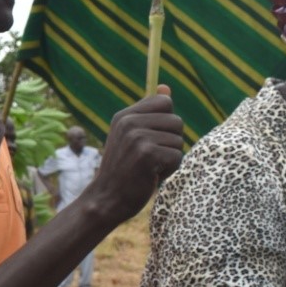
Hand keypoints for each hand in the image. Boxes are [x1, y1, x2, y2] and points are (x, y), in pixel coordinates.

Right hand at [86, 86, 182, 222]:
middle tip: (149, 158)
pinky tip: (150, 177)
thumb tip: (166, 87)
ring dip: (170, 159)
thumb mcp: (132, 137)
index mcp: (124, 116)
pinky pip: (177, 156)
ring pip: (179, 141)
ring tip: (149, 168)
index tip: (150, 139)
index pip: (165, 102)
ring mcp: (137, 137)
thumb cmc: (123, 170)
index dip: (166, 123)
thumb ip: (149, 113)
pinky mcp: (147, 154)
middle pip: (176, 121)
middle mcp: (129, 122)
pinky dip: (169, 171)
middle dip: (170, 143)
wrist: (106, 199)